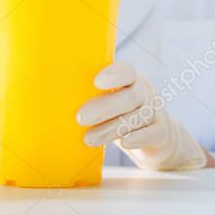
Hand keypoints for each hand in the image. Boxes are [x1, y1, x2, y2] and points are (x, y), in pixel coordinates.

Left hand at [77, 61, 207, 170]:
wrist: (157, 138)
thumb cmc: (122, 116)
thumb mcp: (109, 101)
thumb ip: (91, 98)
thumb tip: (52, 101)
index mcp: (131, 81)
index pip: (127, 72)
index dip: (114, 75)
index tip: (96, 82)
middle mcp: (145, 93)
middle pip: (131, 96)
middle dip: (105, 107)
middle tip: (81, 117)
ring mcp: (155, 112)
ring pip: (138, 117)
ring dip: (112, 128)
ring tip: (89, 138)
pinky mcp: (161, 133)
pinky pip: (153, 133)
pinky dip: (139, 138)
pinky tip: (124, 143)